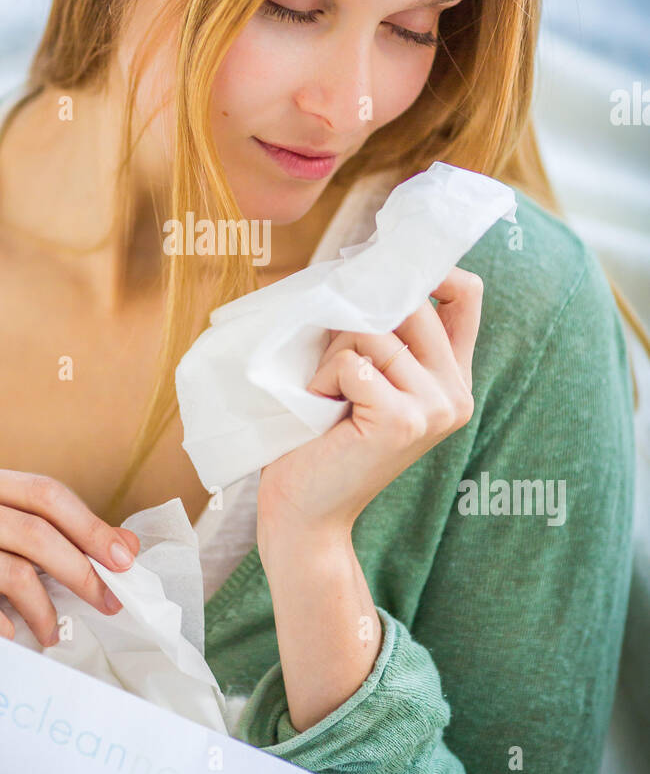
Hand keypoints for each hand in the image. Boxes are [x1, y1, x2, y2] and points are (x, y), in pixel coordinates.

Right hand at [0, 464, 139, 680]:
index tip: (123, 560)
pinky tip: (11, 639)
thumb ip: (48, 540)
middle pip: (32, 530)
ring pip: (11, 572)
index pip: (40, 491)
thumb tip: (127, 547)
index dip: (89, 524)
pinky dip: (7, 630)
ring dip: (45, 611)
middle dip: (81, 570)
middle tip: (107, 602)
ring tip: (53, 633)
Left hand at [257, 267, 481, 543]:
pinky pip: (351, 361)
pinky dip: (323, 377)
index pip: (467, 293)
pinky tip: (322, 410)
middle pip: (410, 302)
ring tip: (326, 394)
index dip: (428, 269)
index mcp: (453, 377)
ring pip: (374, 330)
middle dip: (354, 318)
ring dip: (331, 355)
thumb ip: (385, 332)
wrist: (305, 511)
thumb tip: (367, 262)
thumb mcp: (365, 375)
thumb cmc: (321, 436)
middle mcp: (456, 392)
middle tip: (332, 362)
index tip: (377, 274)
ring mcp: (435, 407)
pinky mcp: (402, 419)